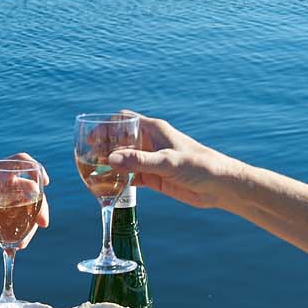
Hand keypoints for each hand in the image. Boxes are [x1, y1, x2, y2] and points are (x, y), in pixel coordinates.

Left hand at [0, 152, 50, 251]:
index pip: (17, 163)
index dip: (34, 168)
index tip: (44, 181)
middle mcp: (1, 189)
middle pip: (31, 189)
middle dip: (40, 204)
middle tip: (41, 222)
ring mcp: (5, 207)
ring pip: (30, 210)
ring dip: (33, 225)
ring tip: (22, 243)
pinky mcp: (5, 224)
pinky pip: (22, 227)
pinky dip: (24, 237)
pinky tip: (16, 247)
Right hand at [103, 113, 245, 210]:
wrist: (219, 186)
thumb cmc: (199, 165)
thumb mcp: (167, 162)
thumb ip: (139, 162)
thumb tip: (110, 159)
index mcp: (153, 130)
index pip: (123, 120)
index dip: (106, 126)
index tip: (92, 138)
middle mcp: (149, 143)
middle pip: (118, 141)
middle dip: (103, 147)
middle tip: (88, 158)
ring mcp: (150, 161)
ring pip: (122, 160)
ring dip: (109, 165)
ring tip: (93, 173)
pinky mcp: (153, 178)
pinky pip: (129, 177)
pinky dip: (118, 181)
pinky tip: (108, 187)